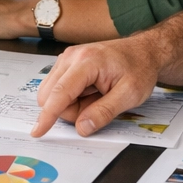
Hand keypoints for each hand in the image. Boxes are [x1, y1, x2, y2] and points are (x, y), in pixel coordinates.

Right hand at [32, 38, 156, 136]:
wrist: (144, 51)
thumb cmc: (139, 68)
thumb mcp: (130, 95)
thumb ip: (104, 112)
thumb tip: (81, 127)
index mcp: (87, 61)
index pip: (60, 93)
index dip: (48, 115)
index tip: (38, 131)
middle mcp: (71, 56)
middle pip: (51, 96)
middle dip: (70, 110)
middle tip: (97, 105)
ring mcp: (66, 59)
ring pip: (52, 94)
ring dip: (71, 104)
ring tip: (96, 96)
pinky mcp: (66, 64)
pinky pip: (58, 89)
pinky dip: (71, 97)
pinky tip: (90, 91)